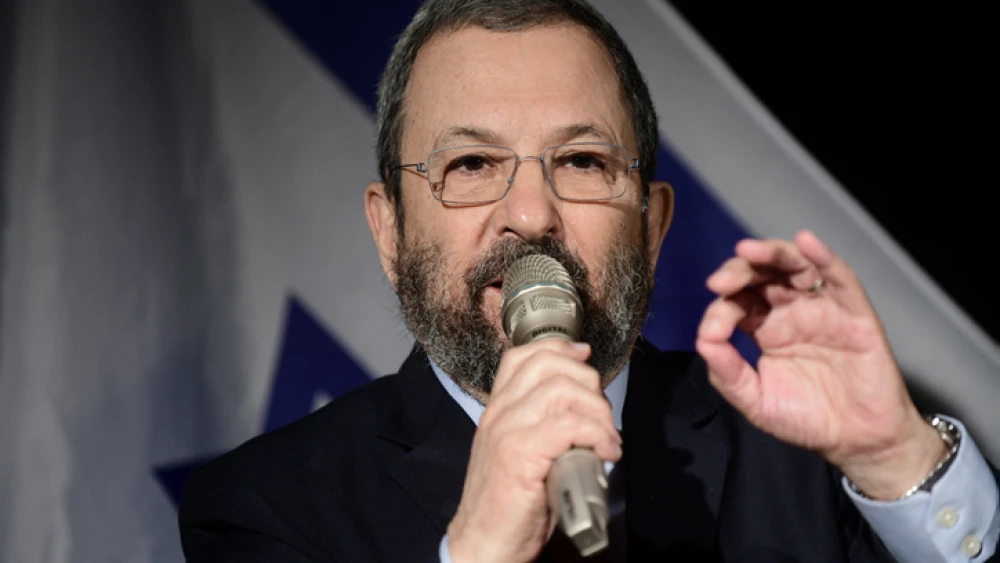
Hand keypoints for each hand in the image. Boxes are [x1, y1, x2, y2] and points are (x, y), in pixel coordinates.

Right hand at [446, 339, 621, 562]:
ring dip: (597, 411)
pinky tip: (607, 452)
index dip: (559, 348)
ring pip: (561, 389)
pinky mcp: (519, 455)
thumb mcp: (523, 453)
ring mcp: (506, 432)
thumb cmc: (509, 506)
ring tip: (607, 438)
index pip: (523, 356)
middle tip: (602, 416)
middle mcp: (498, 414)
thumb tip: (586, 408)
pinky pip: (568, 425)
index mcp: (497, 410)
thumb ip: (545, 426)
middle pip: (548, 364)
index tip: (585, 359)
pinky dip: (597, 434)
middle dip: (588, 382)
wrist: (483, 546)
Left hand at [696, 231, 945, 499]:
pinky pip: (840, 278)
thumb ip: (727, 372)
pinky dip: (824, 257)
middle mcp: (792, 311)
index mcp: (765, 328)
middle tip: (720, 281)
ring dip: (772, 253)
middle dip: (739, 270)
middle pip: (763, 274)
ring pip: (797, 266)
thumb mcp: (755, 401)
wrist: (857, 440)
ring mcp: (823, 308)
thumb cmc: (807, 418)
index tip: (712, 330)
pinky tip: (807, 242)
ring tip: (748, 250)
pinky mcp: (854, 313)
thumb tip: (702, 340)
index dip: (722, 306)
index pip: (738, 301)